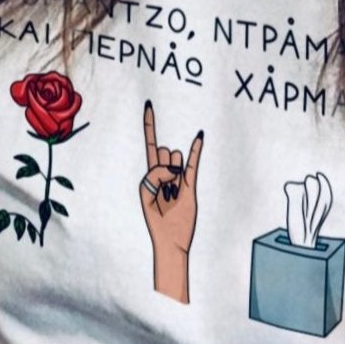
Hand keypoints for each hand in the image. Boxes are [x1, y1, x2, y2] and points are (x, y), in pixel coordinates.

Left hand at [139, 100, 203, 304]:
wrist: (170, 238)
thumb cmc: (155, 218)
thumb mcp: (146, 193)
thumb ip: (155, 175)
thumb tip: (173, 168)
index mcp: (151, 171)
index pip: (151, 143)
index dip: (150, 125)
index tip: (149, 104)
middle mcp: (167, 170)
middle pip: (163, 152)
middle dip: (160, 168)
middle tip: (161, 191)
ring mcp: (180, 176)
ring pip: (175, 158)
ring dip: (170, 176)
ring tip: (171, 195)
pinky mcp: (191, 184)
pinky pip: (194, 163)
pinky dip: (195, 149)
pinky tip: (199, 136)